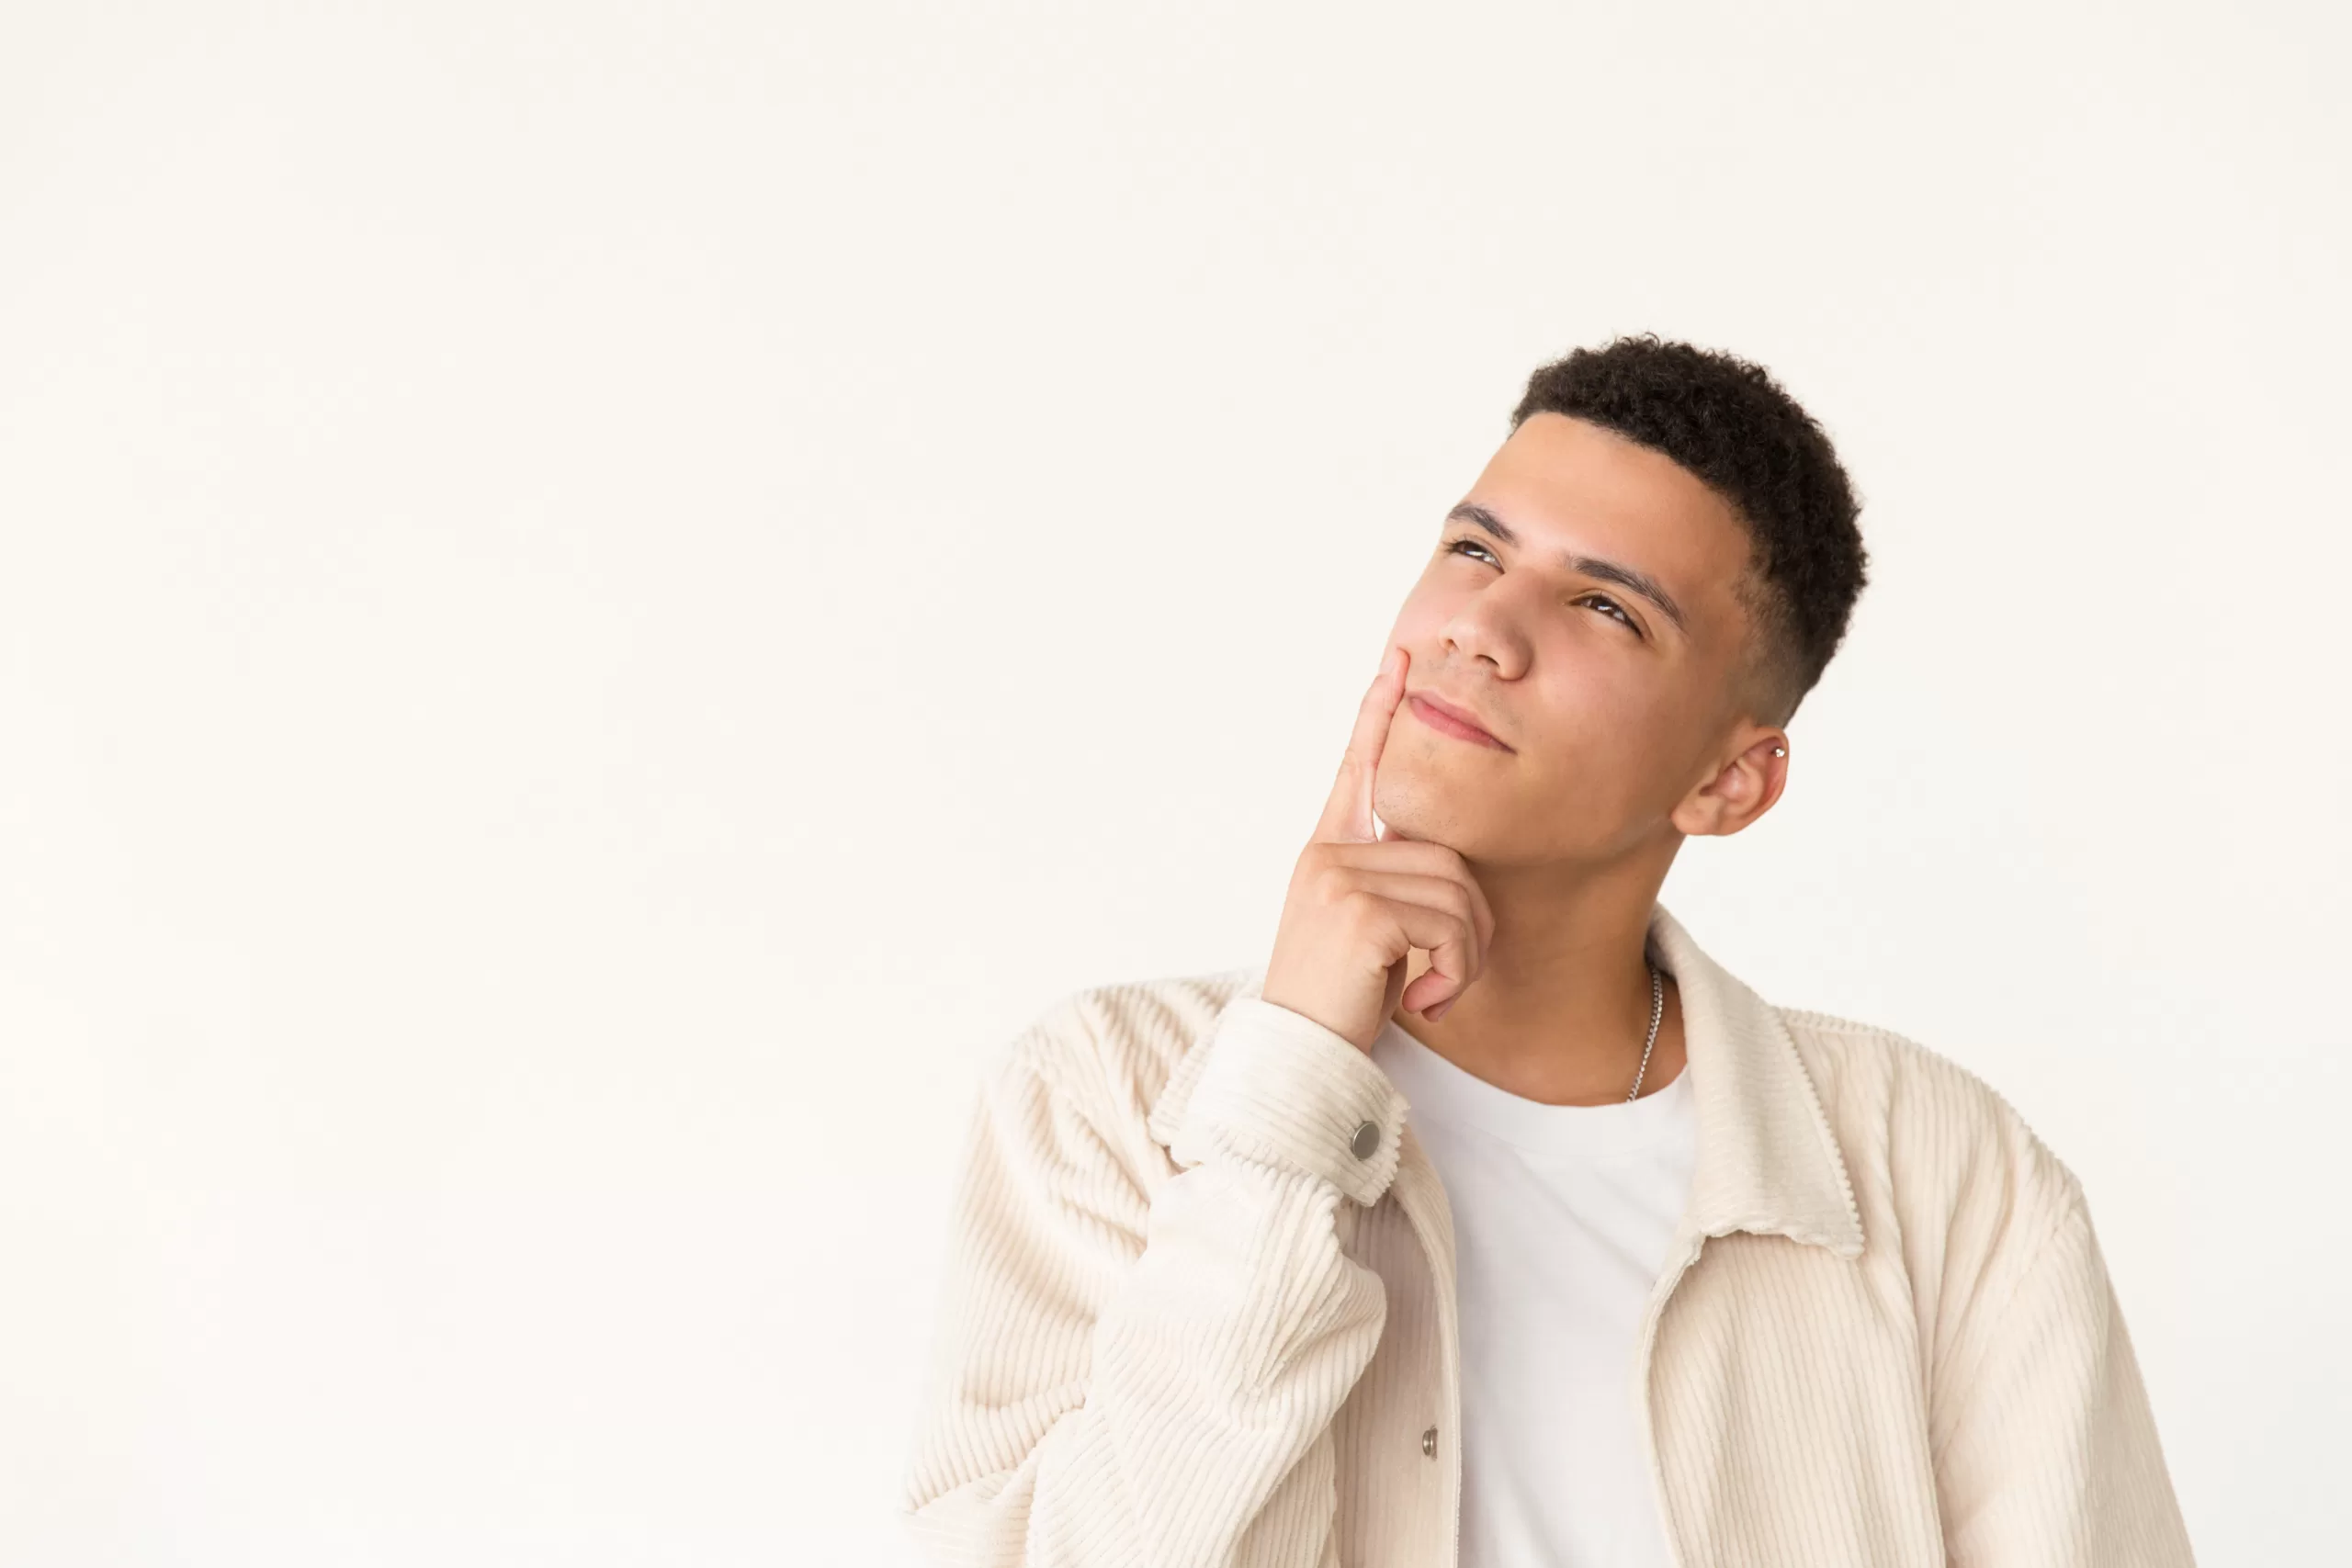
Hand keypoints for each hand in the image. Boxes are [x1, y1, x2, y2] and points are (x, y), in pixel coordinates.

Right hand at [1260, 646, 1495, 1052]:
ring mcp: (1337, 875)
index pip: (1359, 765)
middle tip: (1447, 976)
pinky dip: (1457, 973)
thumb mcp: (1367, 933)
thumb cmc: (1339, 1006)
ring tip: (1432, 990)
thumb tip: (1446, 859)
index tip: (1401, 657)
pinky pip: (1453, 925)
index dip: (1381, 710)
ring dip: (1466, 954)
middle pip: (1449, 853)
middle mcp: (1327, 853)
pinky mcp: (1359, 909)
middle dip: (1470, 923)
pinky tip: (1424, 1002)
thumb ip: (1390, 883)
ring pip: (1459, 890)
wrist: (1300, 1061)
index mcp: (1327, 851)